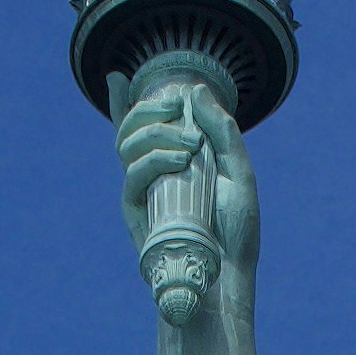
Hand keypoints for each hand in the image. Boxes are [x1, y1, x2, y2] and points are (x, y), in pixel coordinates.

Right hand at [116, 76, 258, 323]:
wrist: (225, 278)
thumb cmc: (236, 232)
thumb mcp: (239, 174)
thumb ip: (222, 132)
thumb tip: (195, 91)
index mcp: (176, 162)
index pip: (145, 128)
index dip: (122, 103)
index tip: (116, 77)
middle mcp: (155, 174)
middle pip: (131, 128)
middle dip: (150, 108)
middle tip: (178, 110)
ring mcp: (142, 191)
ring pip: (128, 144)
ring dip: (156, 133)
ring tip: (190, 145)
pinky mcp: (135, 211)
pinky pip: (133, 173)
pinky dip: (154, 159)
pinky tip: (179, 161)